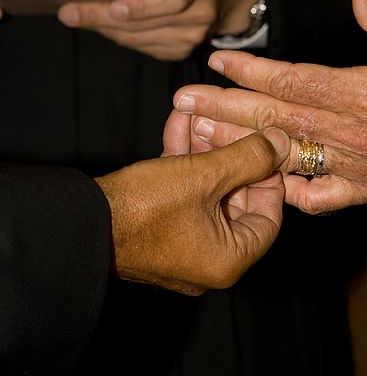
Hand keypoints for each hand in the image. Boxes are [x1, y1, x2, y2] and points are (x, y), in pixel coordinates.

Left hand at [57, 0, 261, 60]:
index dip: (144, 5)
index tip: (113, 5)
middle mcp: (201, 16)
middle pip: (149, 23)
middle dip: (104, 18)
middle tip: (70, 12)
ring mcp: (193, 38)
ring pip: (141, 39)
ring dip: (106, 29)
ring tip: (76, 16)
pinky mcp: (183, 52)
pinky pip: (144, 48)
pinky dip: (120, 36)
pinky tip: (101, 25)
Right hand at [95, 128, 288, 294]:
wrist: (76, 224)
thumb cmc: (144, 208)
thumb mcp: (204, 175)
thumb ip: (249, 157)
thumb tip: (280, 142)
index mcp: (229, 259)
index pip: (269, 217)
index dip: (270, 178)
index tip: (267, 150)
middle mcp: (209, 260)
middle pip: (236, 200)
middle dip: (231, 155)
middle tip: (232, 124)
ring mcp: (183, 247)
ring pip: (206, 192)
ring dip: (203, 152)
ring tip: (202, 115)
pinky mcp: (159, 232)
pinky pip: (182, 195)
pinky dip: (181, 163)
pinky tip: (177, 124)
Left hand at [168, 0, 366, 213]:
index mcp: (364, 93)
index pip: (291, 81)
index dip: (249, 72)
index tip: (216, 63)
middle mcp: (352, 133)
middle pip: (274, 120)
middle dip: (223, 109)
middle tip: (181, 104)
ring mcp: (355, 167)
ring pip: (284, 158)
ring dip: (238, 147)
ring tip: (198, 139)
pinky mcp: (364, 191)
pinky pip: (317, 198)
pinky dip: (285, 192)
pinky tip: (258, 181)